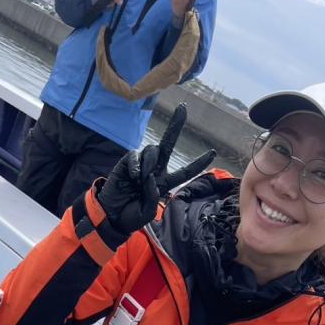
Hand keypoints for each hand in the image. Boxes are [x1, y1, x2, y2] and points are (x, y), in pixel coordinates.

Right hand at [97, 104, 215, 235]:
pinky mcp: (128, 163)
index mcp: (164, 183)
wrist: (112, 216)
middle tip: (183, 107)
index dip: (198, 163)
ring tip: (141, 179)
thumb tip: (151, 178)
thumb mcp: (146, 213)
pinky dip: (137, 164)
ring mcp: (141, 165)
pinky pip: (136, 155)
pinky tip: (134, 176)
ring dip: (150, 163)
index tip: (212, 153)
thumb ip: (153, 199)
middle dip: (175, 125)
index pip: (185, 172)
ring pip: (152, 151)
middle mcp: (155, 170)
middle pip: (168, 144)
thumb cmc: (131, 216)